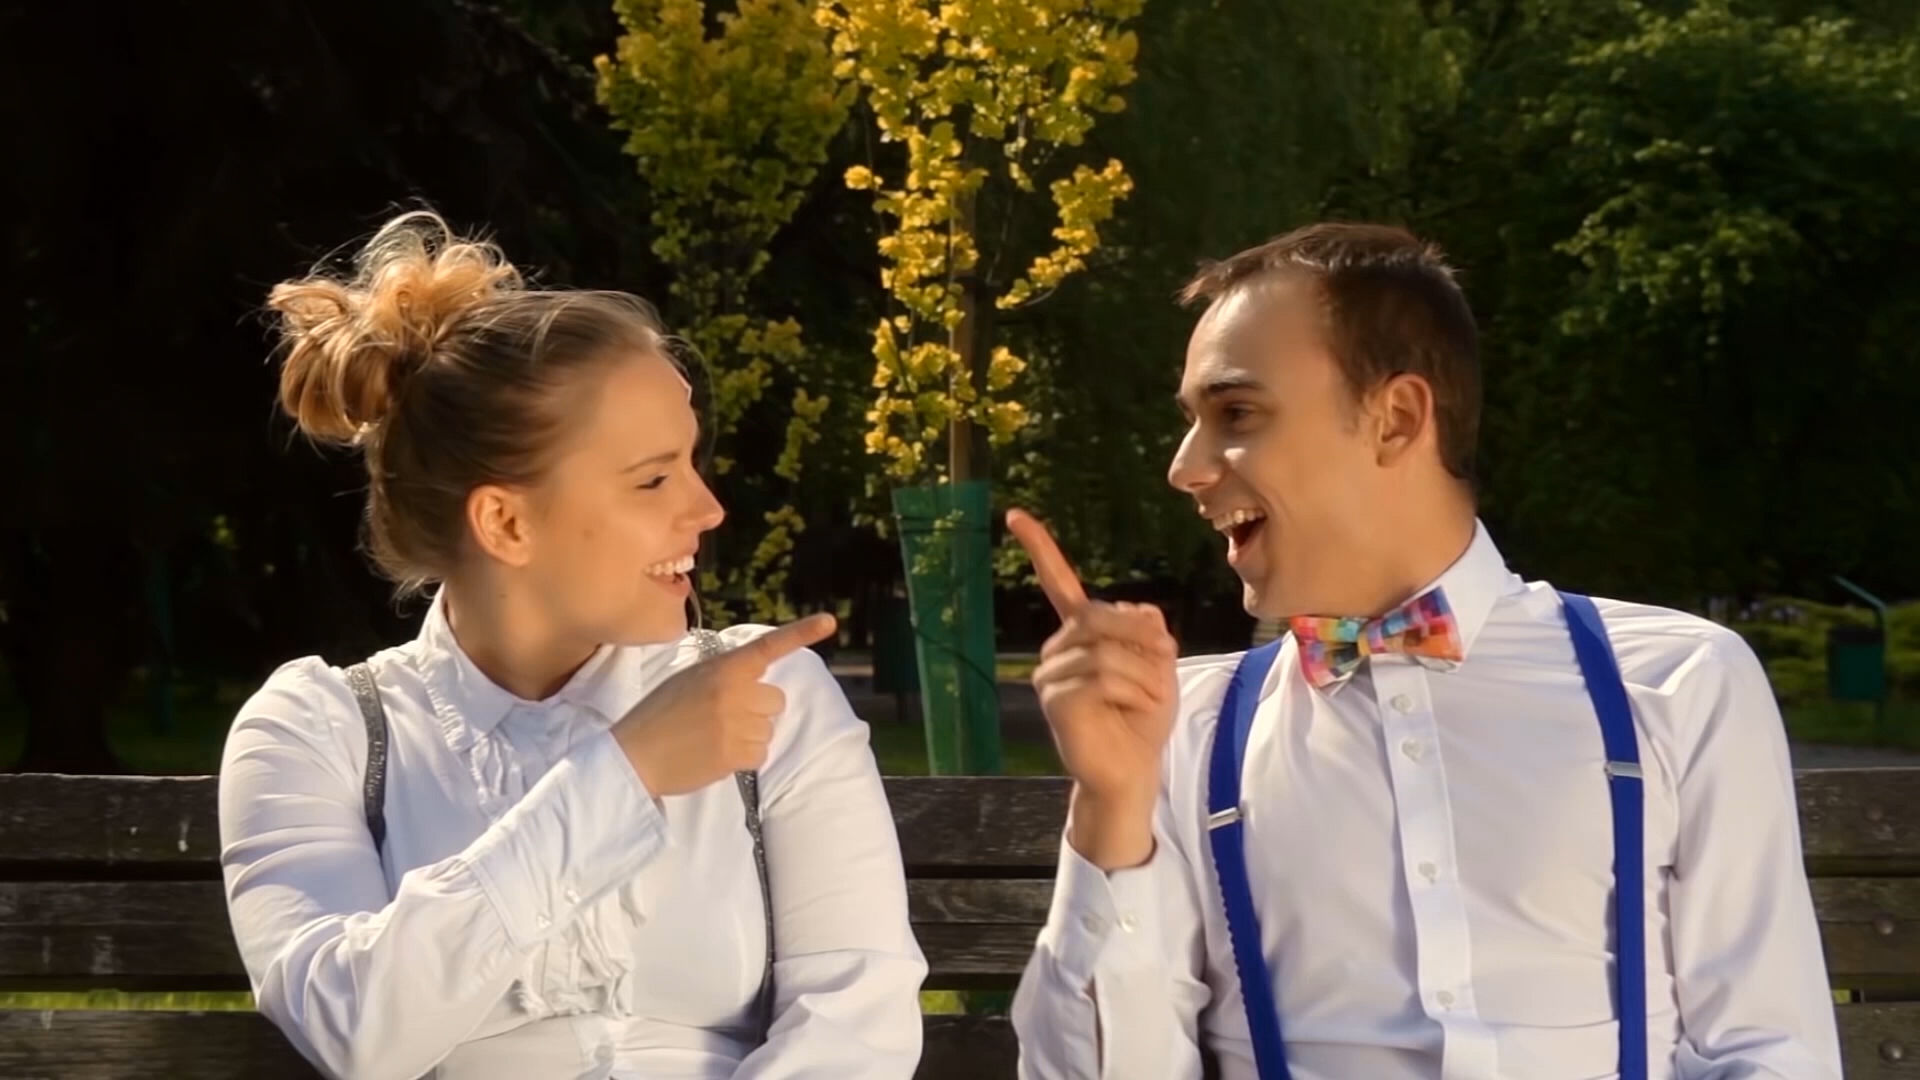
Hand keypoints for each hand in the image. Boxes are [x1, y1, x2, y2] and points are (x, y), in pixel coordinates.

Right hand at [614, 614, 836, 798]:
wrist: (634, 755)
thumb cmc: (658, 715)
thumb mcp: (688, 679)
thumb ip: (724, 675)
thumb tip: (753, 679)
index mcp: (722, 668)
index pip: (767, 647)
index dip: (801, 633)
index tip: (830, 621)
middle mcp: (735, 693)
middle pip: (775, 700)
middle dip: (758, 709)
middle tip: (722, 717)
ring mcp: (738, 724)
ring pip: (769, 729)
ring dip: (749, 735)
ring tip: (713, 738)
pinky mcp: (737, 755)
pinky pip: (761, 754)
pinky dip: (744, 757)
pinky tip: (716, 755)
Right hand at [1008, 509, 1176, 869]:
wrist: (1131, 772)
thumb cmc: (1142, 720)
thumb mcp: (1159, 667)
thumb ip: (1149, 632)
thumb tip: (1142, 610)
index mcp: (1079, 634)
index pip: (1057, 583)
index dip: (1038, 547)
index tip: (1014, 514)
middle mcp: (1058, 648)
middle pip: (1101, 614)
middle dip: (1143, 639)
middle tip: (1164, 667)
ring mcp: (1051, 673)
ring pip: (1106, 649)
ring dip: (1144, 672)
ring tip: (1153, 698)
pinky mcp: (1056, 699)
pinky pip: (1102, 676)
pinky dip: (1133, 690)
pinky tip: (1137, 708)